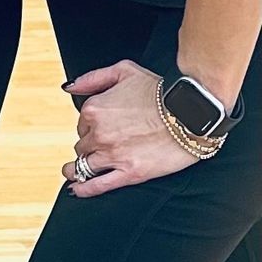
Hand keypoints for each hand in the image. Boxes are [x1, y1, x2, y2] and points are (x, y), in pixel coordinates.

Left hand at [62, 60, 198, 193]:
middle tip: (103, 146)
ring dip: (76, 169)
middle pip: (83, 145)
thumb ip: (93, 78)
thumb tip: (69, 88)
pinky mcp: (129, 173)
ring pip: (84, 165)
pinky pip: (98, 186)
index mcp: (94, 109)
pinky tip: (77, 190)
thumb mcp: (124, 71)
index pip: (82, 124)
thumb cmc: (161, 90)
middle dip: (90, 146)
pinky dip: (84, 189)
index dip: (91, 127)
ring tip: (73, 171)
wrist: (192, 113)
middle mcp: (99, 133)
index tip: (103, 128)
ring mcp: (113, 155)